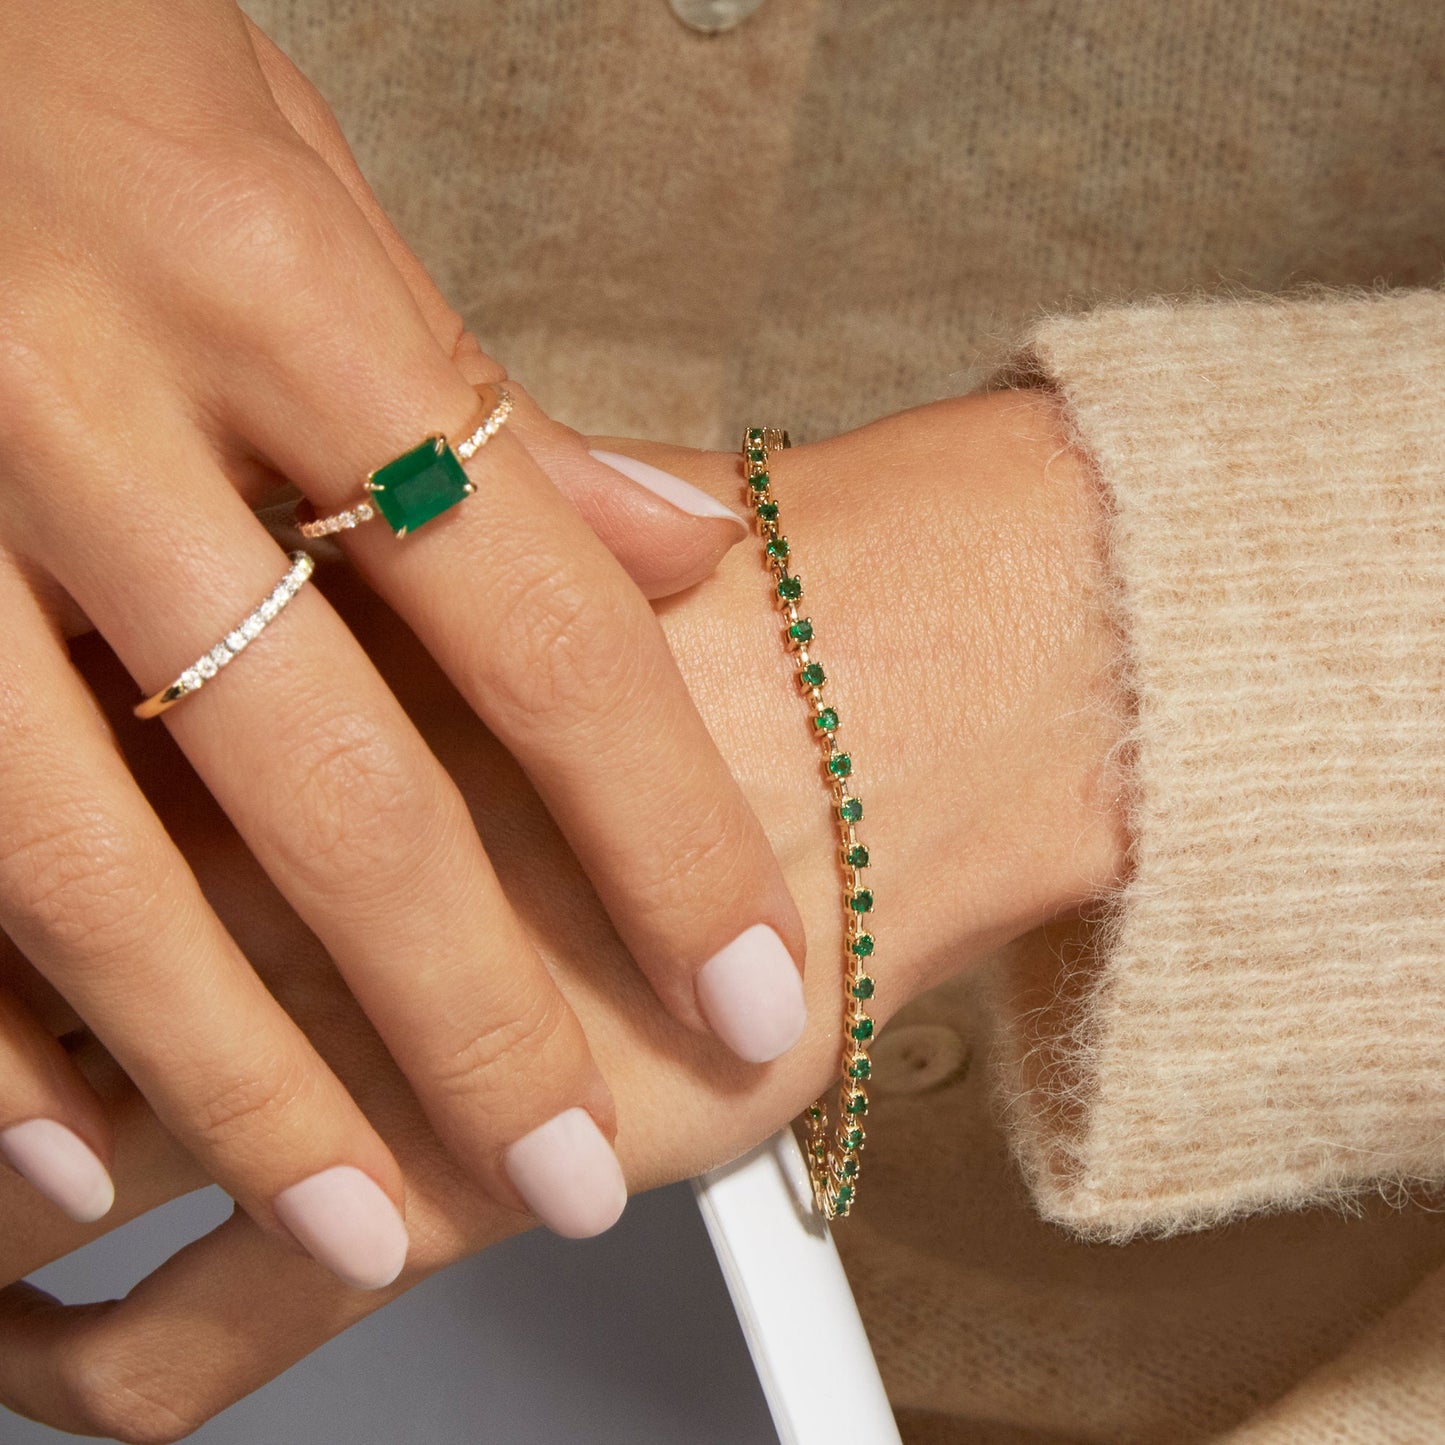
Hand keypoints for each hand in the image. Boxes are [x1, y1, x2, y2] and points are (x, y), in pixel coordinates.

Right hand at [0, 0, 806, 1289]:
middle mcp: (102, 404)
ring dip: (245, 1081)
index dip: (665, 836)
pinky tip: (73, 1149)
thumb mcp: (316, 194)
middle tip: (576, 1174)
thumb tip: (691, 543)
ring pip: (103, 861)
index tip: (753, 984)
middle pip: (339, 786)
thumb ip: (484, 401)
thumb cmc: (89, 83)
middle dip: (469, 1018)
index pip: (542, 626)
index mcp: (290, 299)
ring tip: (365, 1228)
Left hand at [0, 387, 1126, 1438]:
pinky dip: (94, 1364)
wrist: (935, 704)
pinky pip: (193, 1338)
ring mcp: (334, 1045)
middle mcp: (266, 873)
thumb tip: (245, 547)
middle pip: (9, 979)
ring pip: (50, 1173)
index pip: (22, 784)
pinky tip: (45, 1353)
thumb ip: (362, 567)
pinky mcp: (431, 1189)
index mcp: (269, 690)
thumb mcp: (510, 555)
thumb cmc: (747, 626)